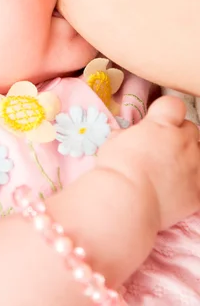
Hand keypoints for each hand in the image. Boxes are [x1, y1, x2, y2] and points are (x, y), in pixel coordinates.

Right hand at [96, 96, 199, 229]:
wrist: (126, 200)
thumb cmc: (115, 168)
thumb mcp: (114, 142)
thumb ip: (129, 135)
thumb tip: (128, 136)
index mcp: (160, 125)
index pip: (174, 105)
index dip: (167, 112)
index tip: (158, 120)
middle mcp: (182, 141)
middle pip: (191, 128)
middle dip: (179, 135)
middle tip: (163, 148)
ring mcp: (193, 165)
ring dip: (189, 157)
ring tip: (172, 169)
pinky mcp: (198, 190)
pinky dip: (191, 182)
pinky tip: (177, 189)